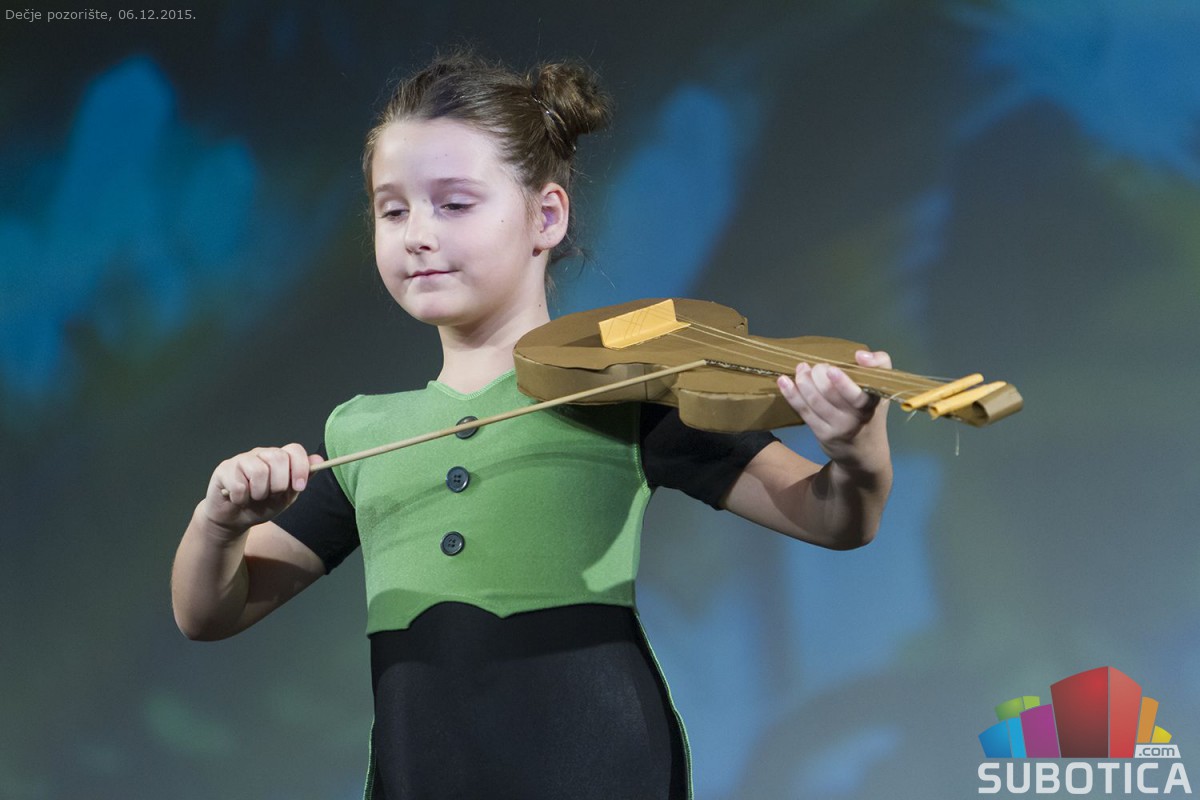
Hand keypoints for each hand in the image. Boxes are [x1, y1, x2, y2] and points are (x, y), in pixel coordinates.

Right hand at [201, 444, 321, 538]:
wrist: (234, 519)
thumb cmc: (261, 505)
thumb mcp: (287, 496)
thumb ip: (302, 479)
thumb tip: (318, 460)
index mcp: (278, 459)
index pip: (294, 450)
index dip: (300, 467)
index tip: (299, 487)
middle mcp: (261, 454)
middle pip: (278, 458)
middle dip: (279, 484)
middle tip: (272, 494)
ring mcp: (241, 460)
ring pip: (259, 471)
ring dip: (259, 493)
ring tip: (254, 498)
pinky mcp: (224, 470)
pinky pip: (239, 485)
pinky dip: (241, 499)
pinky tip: (238, 499)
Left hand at [776, 350, 891, 473]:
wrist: (864, 453)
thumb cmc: (870, 412)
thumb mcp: (882, 388)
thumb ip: (879, 364)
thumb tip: (860, 355)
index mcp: (872, 403)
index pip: (859, 394)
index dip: (844, 383)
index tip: (832, 370)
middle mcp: (856, 417)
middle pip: (830, 393)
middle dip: (818, 375)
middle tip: (817, 366)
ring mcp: (837, 427)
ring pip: (815, 401)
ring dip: (804, 382)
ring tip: (801, 369)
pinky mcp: (822, 433)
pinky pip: (804, 411)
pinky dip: (792, 394)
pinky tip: (784, 382)